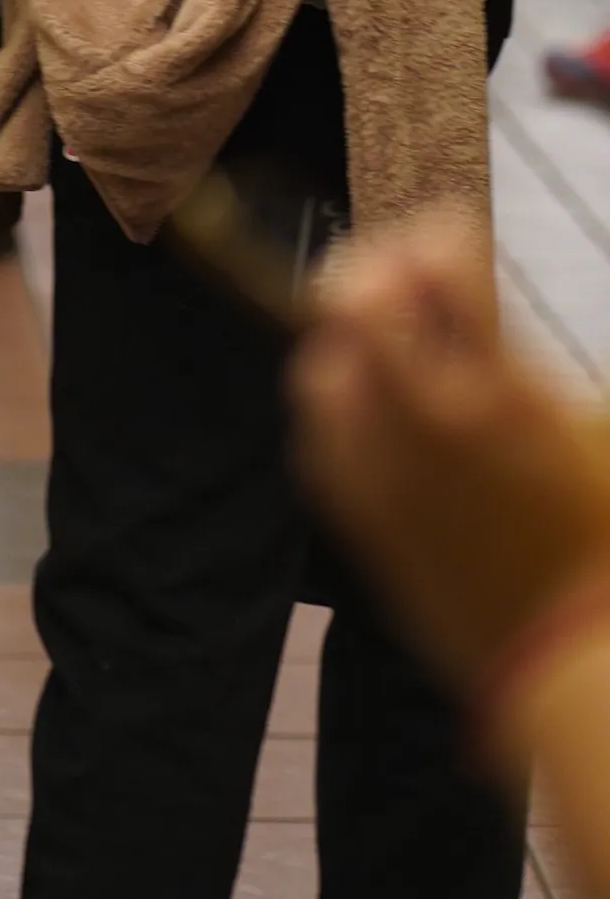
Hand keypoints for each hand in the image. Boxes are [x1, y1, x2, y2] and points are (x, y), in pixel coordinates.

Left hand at [290, 211, 609, 688]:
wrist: (565, 660)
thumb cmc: (601, 543)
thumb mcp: (594, 432)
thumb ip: (525, 364)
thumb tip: (483, 322)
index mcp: (496, 388)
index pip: (438, 261)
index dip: (442, 238)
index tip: (455, 247)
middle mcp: (422, 415)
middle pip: (351, 296)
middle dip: (377, 273)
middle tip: (405, 281)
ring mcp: (376, 464)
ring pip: (320, 361)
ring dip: (349, 341)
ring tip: (389, 350)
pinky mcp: (354, 512)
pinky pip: (317, 431)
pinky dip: (337, 407)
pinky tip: (375, 415)